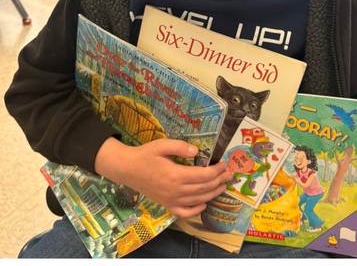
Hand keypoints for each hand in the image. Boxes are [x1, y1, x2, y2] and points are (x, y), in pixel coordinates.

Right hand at [95, 138, 231, 218]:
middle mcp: (176, 190)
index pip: (203, 176)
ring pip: (199, 200)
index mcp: (175, 175)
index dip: (216, 171)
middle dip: (219, 181)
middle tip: (229, 174)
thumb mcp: (161, 145)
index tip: (224, 164)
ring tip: (222, 185)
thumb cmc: (145, 154)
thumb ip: (180, 147)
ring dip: (213, 193)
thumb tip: (197, 152)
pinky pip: (185, 212)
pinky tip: (203, 203)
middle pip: (204, 188)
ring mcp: (172, 200)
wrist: (128, 169)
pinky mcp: (167, 205)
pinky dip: (197, 209)